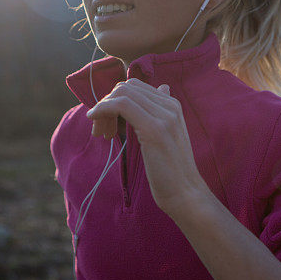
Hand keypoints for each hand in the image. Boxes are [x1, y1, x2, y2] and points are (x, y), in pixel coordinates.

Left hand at [86, 78, 210, 214]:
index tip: (107, 123)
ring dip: (103, 109)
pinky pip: (122, 105)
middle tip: (101, 129)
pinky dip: (103, 109)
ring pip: (122, 94)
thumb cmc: (172, 169)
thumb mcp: (168, 133)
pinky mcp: (154, 129)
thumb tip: (163, 87)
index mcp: (172, 104)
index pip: (134, 87)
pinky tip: (95, 121)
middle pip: (126, 88)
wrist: (185, 192)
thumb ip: (162, 111)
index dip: (115, 100)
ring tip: (101, 132)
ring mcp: (164, 116)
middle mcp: (170, 105)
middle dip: (107, 103)